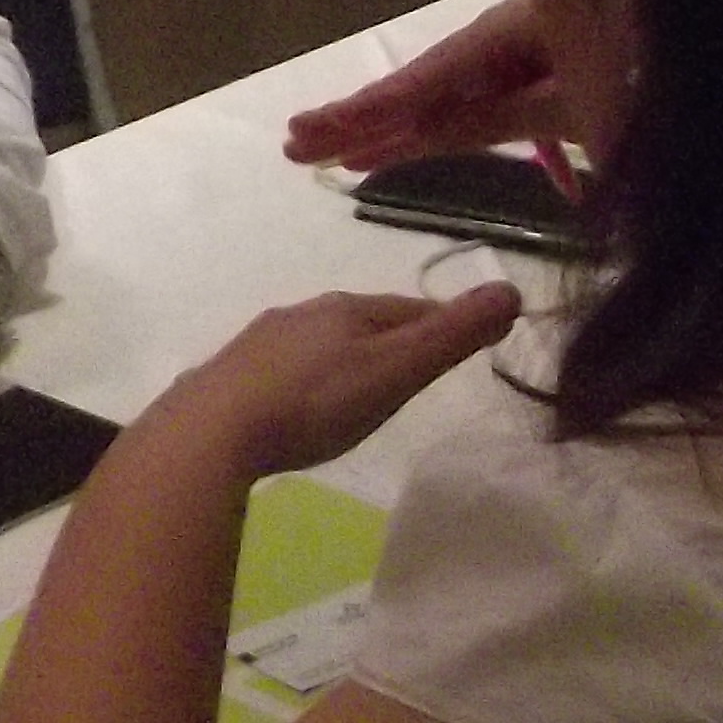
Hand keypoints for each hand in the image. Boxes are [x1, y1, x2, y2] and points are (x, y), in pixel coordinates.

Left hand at [143, 284, 520, 477]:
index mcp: (345, 309)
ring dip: (345, 359)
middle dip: (391, 340)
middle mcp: (301, 313)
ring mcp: (261, 342)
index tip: (462, 344)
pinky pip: (284, 370)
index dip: (440, 324)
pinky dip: (306, 381)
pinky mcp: (232, 375)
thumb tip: (510, 291)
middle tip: (415, 371)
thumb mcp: (395, 371)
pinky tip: (302, 406)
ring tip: (361, 390)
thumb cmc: (315, 403)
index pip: (408, 308)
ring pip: (319, 343)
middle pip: (362, 322)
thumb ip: (450, 336)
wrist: (212, 431)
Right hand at [282, 0, 565, 172]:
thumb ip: (496, 119)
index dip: (366, 110)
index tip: (309, 127)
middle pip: (420, 88)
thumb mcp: (576, 104)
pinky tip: (398, 152)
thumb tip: (421, 129)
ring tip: (330, 157)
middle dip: (359, 121)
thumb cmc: (638, 74)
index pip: (422, 81)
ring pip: (441, 102)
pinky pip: (477, 109)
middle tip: (294, 146)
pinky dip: (441, 131)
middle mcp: (500, 40)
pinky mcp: (537, 78)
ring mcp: (518, 59)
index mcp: (508, 32)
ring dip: (390, 132)